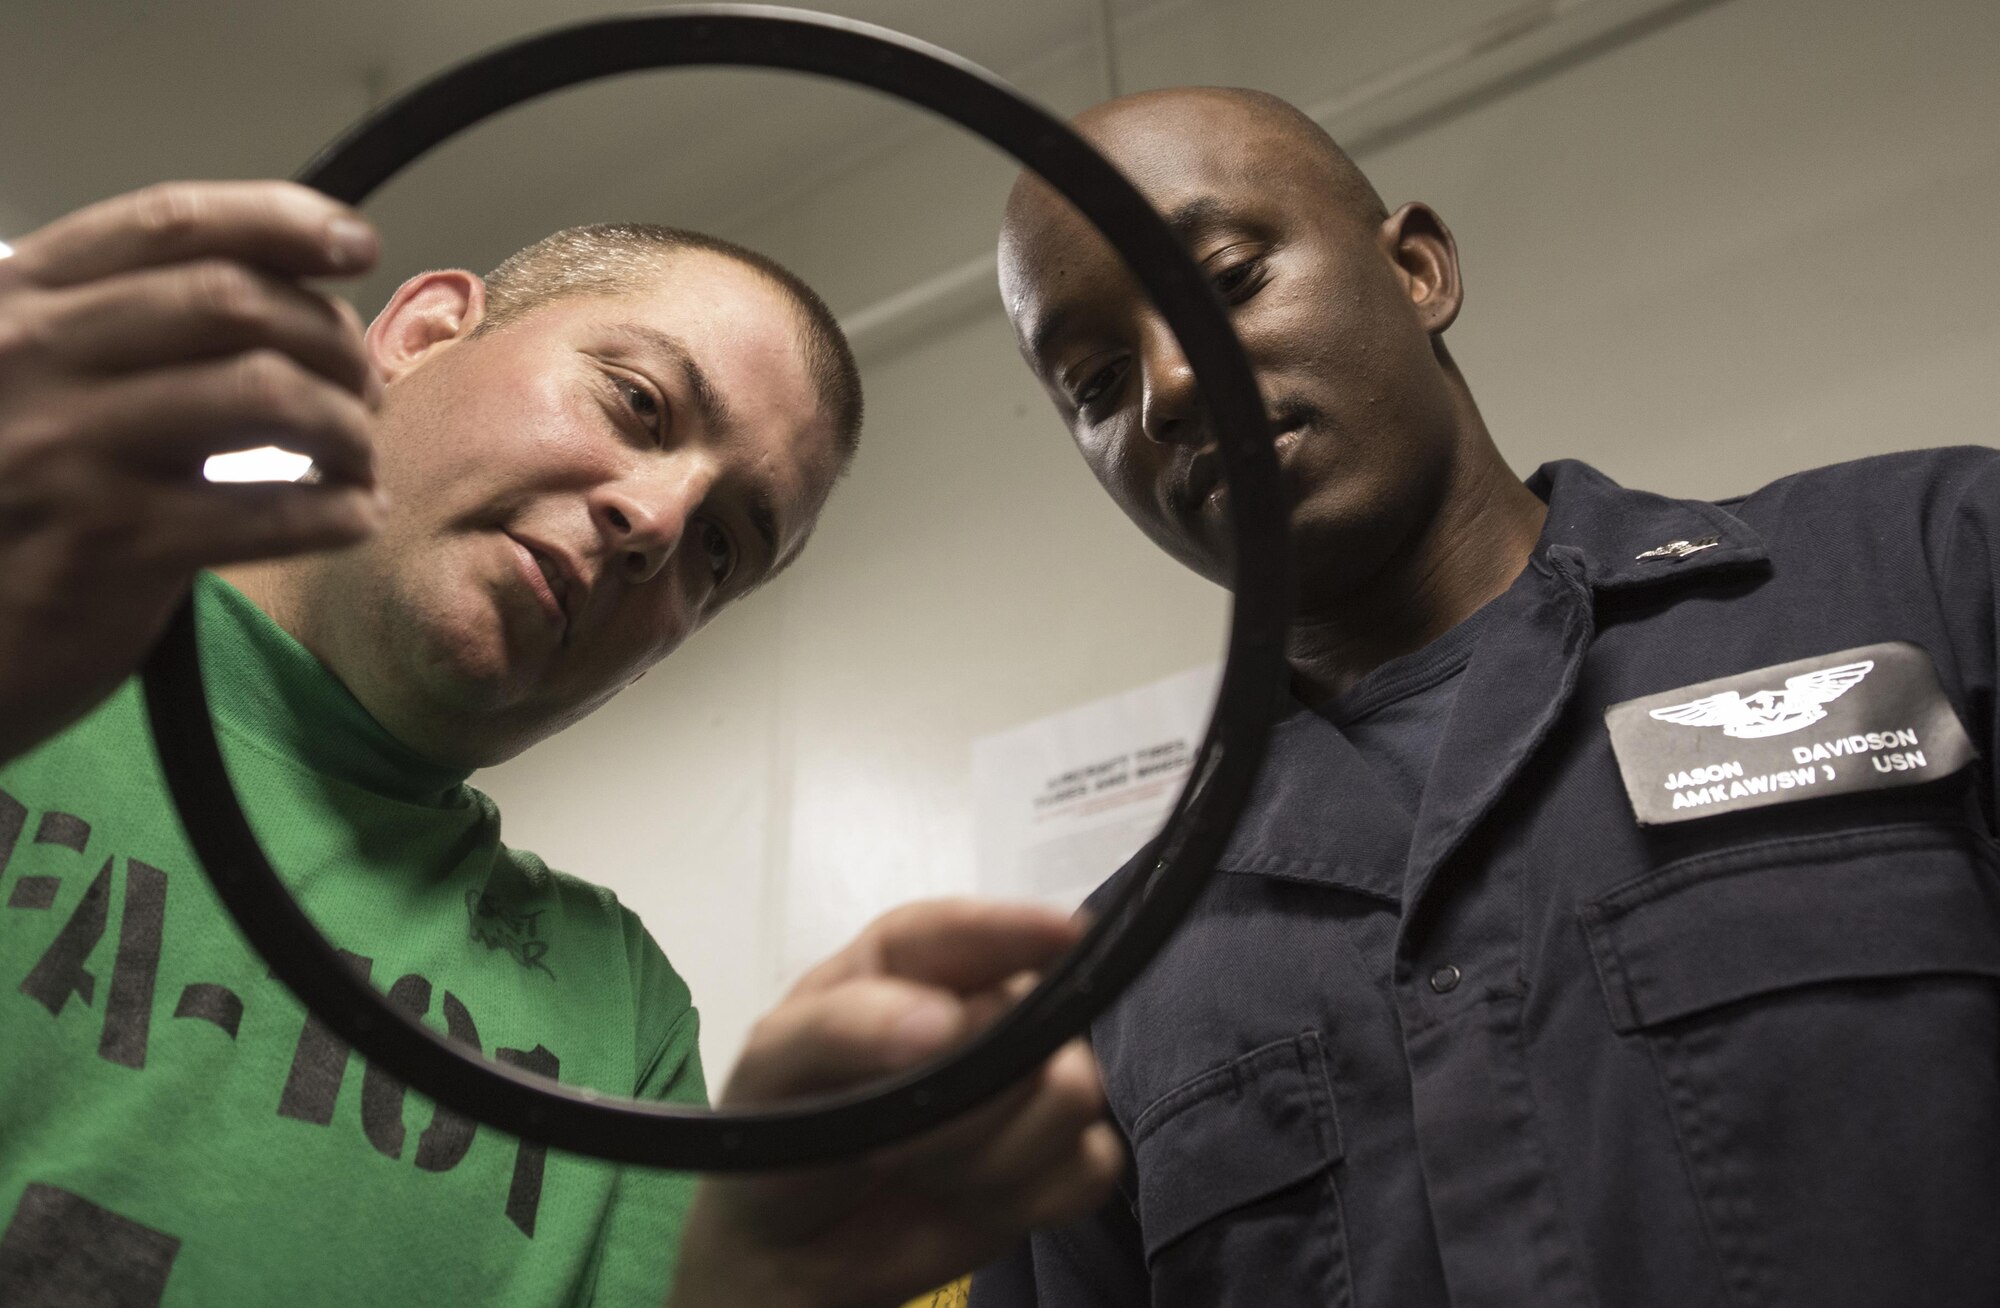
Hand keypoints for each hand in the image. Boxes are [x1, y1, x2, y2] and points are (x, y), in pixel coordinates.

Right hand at [0, 181, 385, 763]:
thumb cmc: (15, 497)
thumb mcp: (47, 383)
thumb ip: (139, 325)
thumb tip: (300, 281)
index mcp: (21, 300)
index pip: (171, 223)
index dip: (282, 220)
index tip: (359, 244)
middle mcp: (33, 356)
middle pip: (234, 300)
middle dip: (332, 339)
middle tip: (366, 389)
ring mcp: (68, 449)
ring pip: (266, 392)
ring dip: (347, 426)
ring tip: (360, 461)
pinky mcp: (109, 546)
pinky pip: (269, 511)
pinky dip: (339, 511)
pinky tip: (353, 518)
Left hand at [670, 901, 1123, 1307]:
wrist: (795, 1254)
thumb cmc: (779, 1142)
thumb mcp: (774, 1072)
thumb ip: (842, 1030)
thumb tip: (944, 1022)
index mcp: (907, 966)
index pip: (967, 932)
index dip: (1014, 927)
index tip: (1060, 936)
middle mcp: (982, 1009)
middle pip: (1032, 1017)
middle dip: (965, 1094)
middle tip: (892, 1140)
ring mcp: (1028, 1083)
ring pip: (1071, 1093)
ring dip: (990, 1153)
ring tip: (923, 1168)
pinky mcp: (1057, 1158)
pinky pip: (1091, 1165)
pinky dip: (1029, 1196)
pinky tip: (971, 1200)